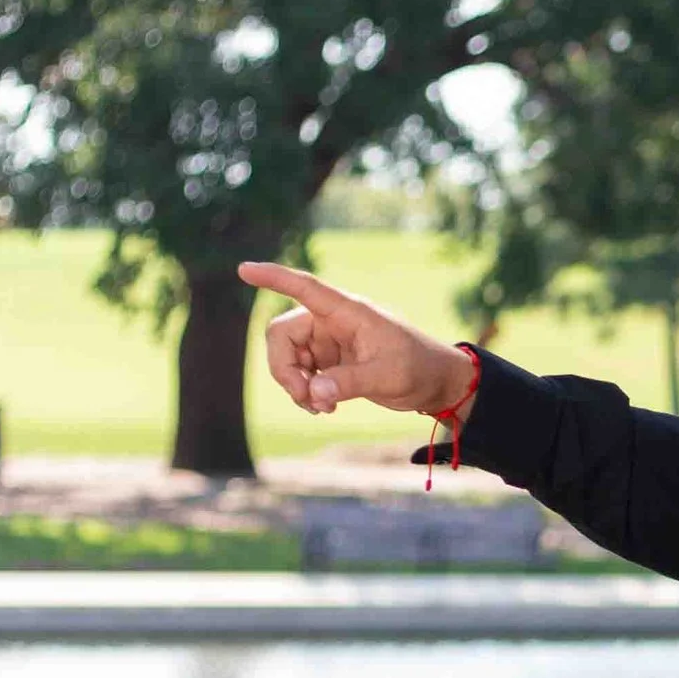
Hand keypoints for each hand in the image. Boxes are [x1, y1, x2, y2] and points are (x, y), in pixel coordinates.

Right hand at [238, 261, 477, 422]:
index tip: (244, 269)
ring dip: (295, 386)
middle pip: (281, 335)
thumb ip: (351, 383)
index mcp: (347, 312)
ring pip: (286, 358)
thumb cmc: (419, 367)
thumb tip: (314, 392)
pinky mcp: (328, 363)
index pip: (304, 288)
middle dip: (284, 369)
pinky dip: (305, 393)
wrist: (434, 383)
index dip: (273, 277)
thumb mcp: (388, 376)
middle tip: (306, 398)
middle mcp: (331, 322)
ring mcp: (327, 343)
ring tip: (322, 408)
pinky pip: (299, 375)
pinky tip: (323, 408)